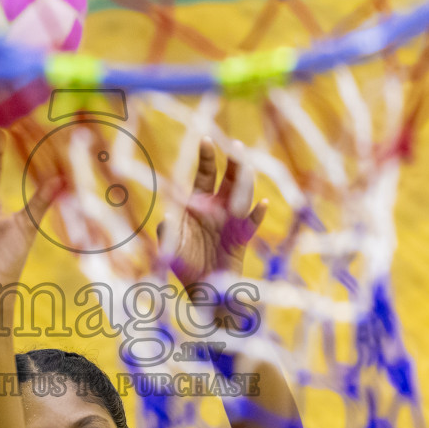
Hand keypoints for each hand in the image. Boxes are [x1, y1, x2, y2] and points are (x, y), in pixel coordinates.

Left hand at [158, 138, 268, 286]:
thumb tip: (167, 216)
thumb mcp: (171, 246)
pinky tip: (261, 205)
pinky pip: (251, 223)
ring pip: (243, 195)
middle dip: (233, 162)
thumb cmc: (184, 263)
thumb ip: (169, 230)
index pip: (205, 175)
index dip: (207, 158)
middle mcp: (218, 207)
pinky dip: (257, 214)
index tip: (206, 139)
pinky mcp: (241, 237)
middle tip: (235, 145)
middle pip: (229, 179)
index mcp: (199, 204)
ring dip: (245, 181)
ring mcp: (231, 221)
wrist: (202, 288)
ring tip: (246, 166)